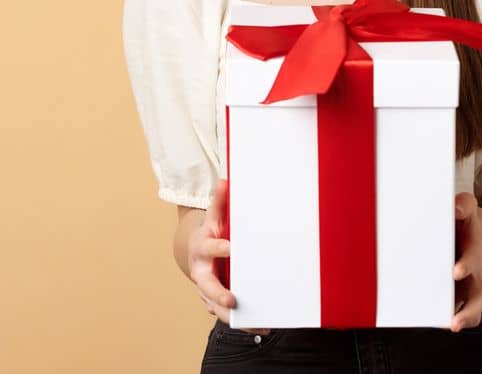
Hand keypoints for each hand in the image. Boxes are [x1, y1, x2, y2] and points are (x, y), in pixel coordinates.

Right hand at [186, 178, 270, 335]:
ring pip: (215, 306)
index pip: (211, 248)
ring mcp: (206, 288)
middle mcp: (201, 271)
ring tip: (257, 324)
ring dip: (232, 316)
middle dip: (218, 294)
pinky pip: (225, 314)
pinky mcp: (213, 300)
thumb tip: (225, 180)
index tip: (232, 249)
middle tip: (232, 301)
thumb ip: (220, 201)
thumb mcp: (214, 215)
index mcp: (203, 247)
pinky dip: (242, 323)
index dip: (221, 248)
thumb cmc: (212, 231)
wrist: (194, 249)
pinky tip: (261, 327)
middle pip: (207, 285)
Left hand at [451, 191, 481, 331]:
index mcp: (476, 245)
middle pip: (480, 285)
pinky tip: (446, 324)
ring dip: (468, 313)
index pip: (474, 252)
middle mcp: (479, 268)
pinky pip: (470, 311)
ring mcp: (476, 284)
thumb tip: (457, 208)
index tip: (457, 270)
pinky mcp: (468, 295)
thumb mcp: (468, 211)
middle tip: (454, 286)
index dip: (467, 260)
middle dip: (469, 291)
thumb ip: (463, 206)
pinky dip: (462, 319)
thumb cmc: (469, 226)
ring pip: (478, 302)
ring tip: (454, 324)